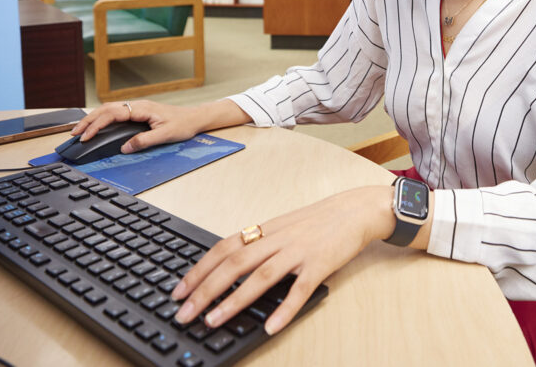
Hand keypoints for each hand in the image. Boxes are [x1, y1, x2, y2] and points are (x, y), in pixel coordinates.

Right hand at [71, 100, 205, 153]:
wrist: (195, 117)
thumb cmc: (183, 124)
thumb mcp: (165, 135)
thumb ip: (144, 141)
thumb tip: (124, 148)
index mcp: (141, 109)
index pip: (112, 114)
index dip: (96, 125)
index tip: (85, 137)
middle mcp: (137, 105)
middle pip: (106, 109)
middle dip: (88, 121)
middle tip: (74, 134)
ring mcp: (137, 107)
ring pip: (109, 109)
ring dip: (93, 118)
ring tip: (79, 130)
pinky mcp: (138, 111)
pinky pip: (115, 112)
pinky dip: (102, 117)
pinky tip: (96, 125)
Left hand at [171, 185, 394, 334]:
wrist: (356, 210)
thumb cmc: (319, 221)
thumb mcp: (284, 227)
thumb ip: (260, 244)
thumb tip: (229, 267)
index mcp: (265, 230)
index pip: (223, 248)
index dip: (198, 270)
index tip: (178, 291)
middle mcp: (277, 239)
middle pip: (234, 264)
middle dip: (205, 290)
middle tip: (184, 312)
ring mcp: (298, 252)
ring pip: (260, 276)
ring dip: (234, 301)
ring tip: (213, 320)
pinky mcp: (320, 264)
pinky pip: (300, 289)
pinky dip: (285, 309)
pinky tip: (271, 326)